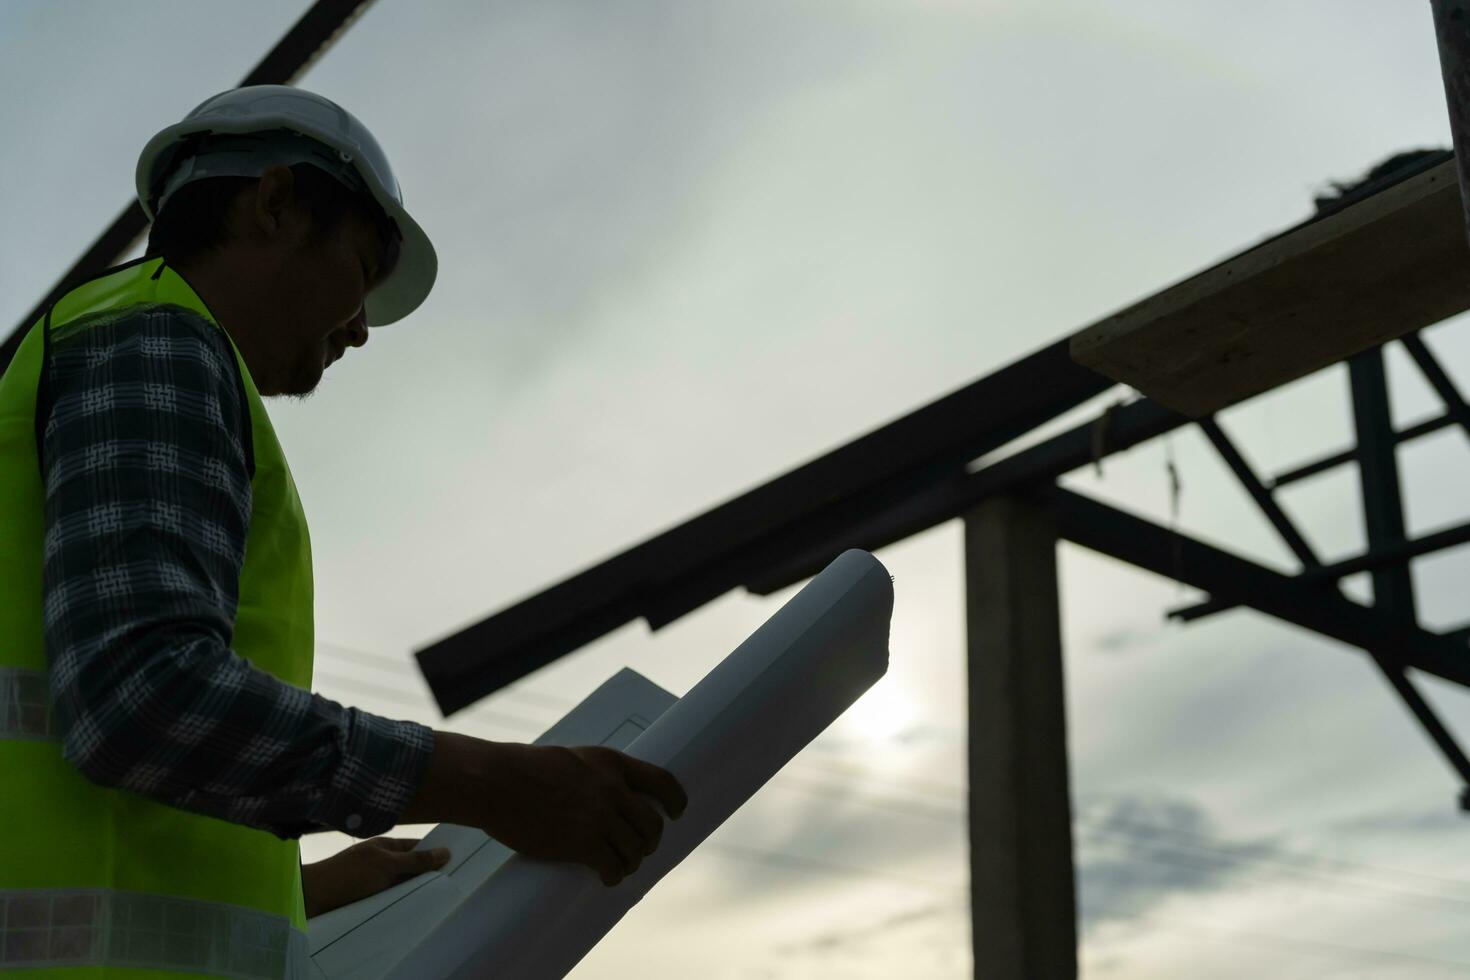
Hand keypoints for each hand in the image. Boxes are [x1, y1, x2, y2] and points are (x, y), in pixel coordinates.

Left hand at [302, 837, 449, 918]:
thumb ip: (415, 860)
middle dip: (430, 875)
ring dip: (417, 891)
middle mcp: (382, 863)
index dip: (436, 852)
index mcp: (386, 847)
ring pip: (404, 886)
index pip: (418, 847)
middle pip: (413, 868)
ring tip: (444, 898)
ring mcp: (376, 882)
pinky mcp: (370, 900)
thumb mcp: (385, 865)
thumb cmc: (347, 875)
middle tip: (457, 883)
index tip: (460, 861)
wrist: (311, 899)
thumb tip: (446, 852)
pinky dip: (404, 903)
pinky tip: (418, 910)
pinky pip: (393, 900)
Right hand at [475, 744, 687, 887]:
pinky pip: (614, 867)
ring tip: (620, 866)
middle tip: (639, 849)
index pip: (662, 781)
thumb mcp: (571, 759)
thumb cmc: (523, 769)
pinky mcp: (583, 844)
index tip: (678, 812)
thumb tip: (607, 794)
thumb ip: (595, 774)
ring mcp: (600, 817)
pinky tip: (608, 878)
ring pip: (636, 849)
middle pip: (652, 823)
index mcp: (612, 763)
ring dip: (631, 861)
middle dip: (649, 841)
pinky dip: (615, 876)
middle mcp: (613, 789)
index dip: (676, 799)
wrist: (495, 782)